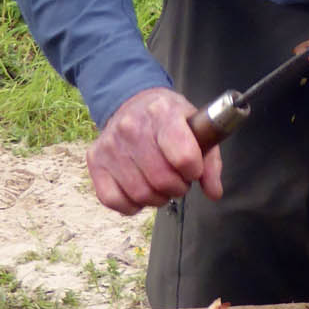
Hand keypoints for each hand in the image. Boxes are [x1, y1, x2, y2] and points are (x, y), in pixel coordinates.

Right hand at [86, 87, 223, 215]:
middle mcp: (131, 126)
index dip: (194, 171)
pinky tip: (139, 191)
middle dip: (177, 187)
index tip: (193, 169)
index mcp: (162, 112)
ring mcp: (110, 144)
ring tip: (160, 184)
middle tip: (177, 179)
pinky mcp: (95, 160)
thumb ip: (210, 162)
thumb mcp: (197, 129)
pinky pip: (114, 200)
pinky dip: (131, 205)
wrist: (132, 103)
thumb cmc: (169, 119)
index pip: (184, 157)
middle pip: (162, 180)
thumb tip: (213, 193)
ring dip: (157, 198)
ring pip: (140, 194)